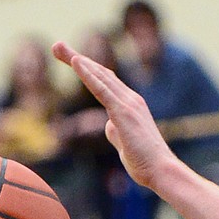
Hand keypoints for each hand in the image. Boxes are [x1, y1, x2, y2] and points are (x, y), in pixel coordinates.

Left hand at [53, 41, 173, 190]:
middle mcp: (130, 99)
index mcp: (131, 106)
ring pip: (99, 76)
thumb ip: (116, 132)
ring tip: (58, 47)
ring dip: (77, 60)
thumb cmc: (145, 162)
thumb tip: (109, 125)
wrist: (161, 171)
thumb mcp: (125, 144)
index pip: (106, 82)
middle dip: (76, 58)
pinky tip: (75, 62)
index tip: (70, 59)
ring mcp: (128, 104)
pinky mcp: (123, 112)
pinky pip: (102, 89)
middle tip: (57, 46)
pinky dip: (88, 74)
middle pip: (100, 73)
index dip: (88, 70)